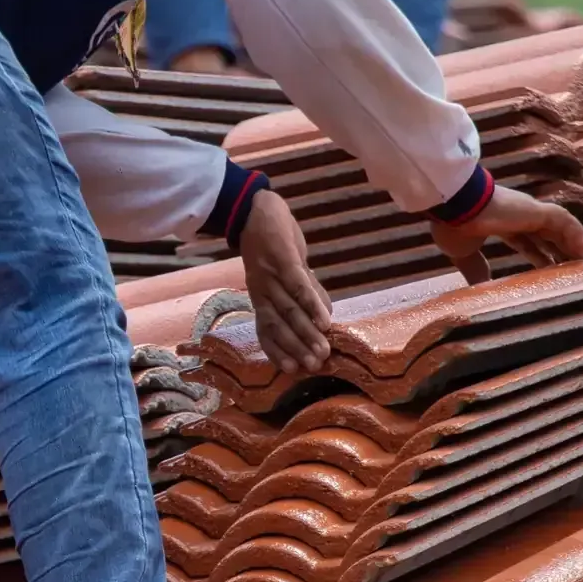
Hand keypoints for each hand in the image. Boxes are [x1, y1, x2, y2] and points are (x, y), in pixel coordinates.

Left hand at [239, 189, 331, 372]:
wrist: (256, 209)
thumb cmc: (274, 244)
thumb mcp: (288, 272)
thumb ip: (307, 294)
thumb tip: (326, 318)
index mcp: (261, 298)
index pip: (266, 331)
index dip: (278, 351)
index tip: (294, 371)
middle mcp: (262, 292)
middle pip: (280, 326)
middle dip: (297, 349)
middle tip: (314, 368)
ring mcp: (271, 277)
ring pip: (290, 311)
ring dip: (307, 334)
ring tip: (323, 352)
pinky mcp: (283, 261)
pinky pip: (298, 287)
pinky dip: (312, 305)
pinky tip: (325, 321)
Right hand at [428, 185, 582, 284]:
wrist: (454, 207)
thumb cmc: (453, 225)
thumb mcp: (464, 253)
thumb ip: (474, 268)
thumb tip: (477, 287)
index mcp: (500, 223)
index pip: (526, 240)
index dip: (538, 255)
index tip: (548, 271)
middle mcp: (517, 215)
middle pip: (546, 235)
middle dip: (560, 251)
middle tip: (575, 270)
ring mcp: (527, 211)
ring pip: (558, 227)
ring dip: (572, 243)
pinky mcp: (534, 210)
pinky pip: (563, 220)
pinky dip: (576, 233)